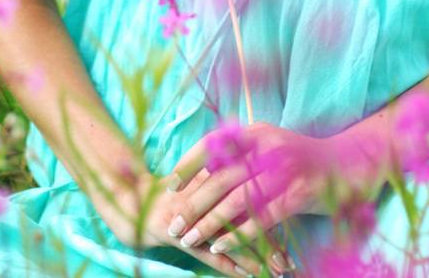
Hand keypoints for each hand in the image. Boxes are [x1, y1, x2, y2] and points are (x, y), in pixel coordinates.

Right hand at [87, 164, 278, 277]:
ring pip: (234, 240)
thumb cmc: (169, 190)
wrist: (133, 199)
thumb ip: (220, 172)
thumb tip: (254, 161)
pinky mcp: (184, 236)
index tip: (295, 224)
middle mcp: (209, 198)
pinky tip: (248, 276)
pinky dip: (230, 265)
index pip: (252, 195)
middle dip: (271, 242)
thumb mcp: (196, 177)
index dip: (276, 210)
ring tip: (278, 271)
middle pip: (248, 220)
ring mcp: (196, 219)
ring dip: (257, 257)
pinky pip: (211, 254)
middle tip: (290, 260)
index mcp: (215, 179)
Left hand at [163, 122, 333, 273]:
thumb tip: (203, 169)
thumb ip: (241, 154)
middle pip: (220, 178)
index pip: (213, 145)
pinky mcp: (298, 194)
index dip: (188, 165)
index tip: (170, 185)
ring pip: (237, 201)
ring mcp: (284, 171)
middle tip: (174, 224)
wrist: (348, 163)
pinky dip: (238, 235)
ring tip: (189, 238)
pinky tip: (220, 246)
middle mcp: (268, 148)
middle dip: (192, 204)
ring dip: (209, 223)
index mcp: (257, 133)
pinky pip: (261, 218)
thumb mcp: (270, 145)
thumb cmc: (301, 158)